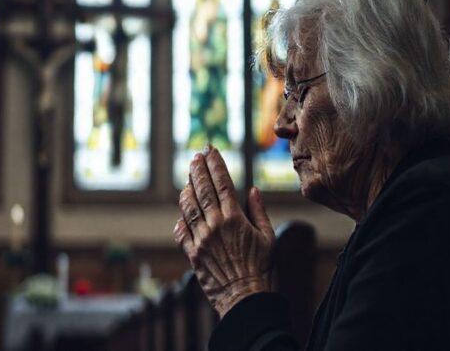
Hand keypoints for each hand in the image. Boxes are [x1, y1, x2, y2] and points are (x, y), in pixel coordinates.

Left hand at [174, 146, 275, 317]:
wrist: (246, 300)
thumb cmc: (263, 270)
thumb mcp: (269, 238)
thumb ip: (258, 212)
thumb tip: (253, 190)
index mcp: (235, 218)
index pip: (222, 183)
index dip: (215, 164)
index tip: (211, 150)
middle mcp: (215, 225)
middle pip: (202, 190)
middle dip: (198, 170)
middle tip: (195, 157)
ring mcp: (201, 240)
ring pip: (188, 208)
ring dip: (187, 191)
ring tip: (187, 181)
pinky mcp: (193, 256)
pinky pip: (181, 234)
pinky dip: (180, 222)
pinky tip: (181, 215)